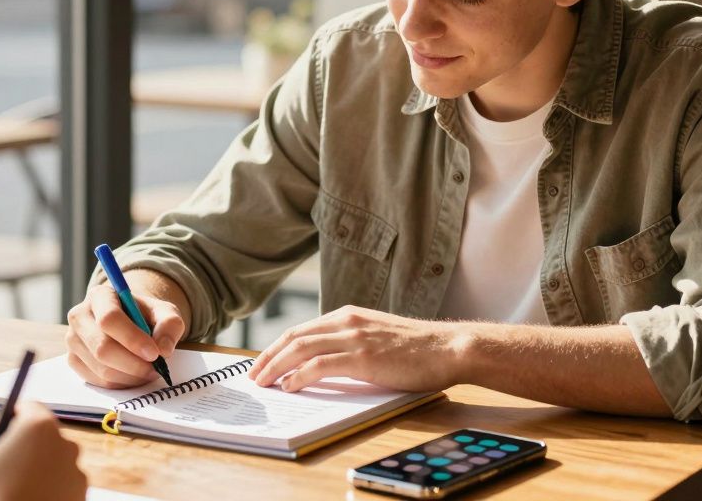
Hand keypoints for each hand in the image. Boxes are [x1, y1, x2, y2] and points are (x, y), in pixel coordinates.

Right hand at [0, 401, 86, 500]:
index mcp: (40, 426)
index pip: (26, 407)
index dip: (7, 418)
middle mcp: (66, 444)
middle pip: (41, 434)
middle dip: (21, 446)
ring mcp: (77, 472)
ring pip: (51, 460)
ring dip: (34, 468)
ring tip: (12, 489)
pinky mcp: (81, 496)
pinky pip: (61, 482)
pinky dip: (46, 487)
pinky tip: (26, 499)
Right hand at [65, 282, 185, 388]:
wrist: (130, 322)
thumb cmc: (145, 316)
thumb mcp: (165, 312)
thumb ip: (170, 325)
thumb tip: (163, 349)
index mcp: (100, 296)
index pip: (109, 319)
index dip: (132, 339)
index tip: (154, 353)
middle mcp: (79, 316)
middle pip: (102, 347)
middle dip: (133, 364)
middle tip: (156, 368)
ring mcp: (72, 339)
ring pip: (101, 368)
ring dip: (130, 376)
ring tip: (148, 370)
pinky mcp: (73, 360)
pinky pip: (97, 381)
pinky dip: (120, 383)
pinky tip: (133, 374)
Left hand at [246, 306, 466, 392]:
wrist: (448, 348)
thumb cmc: (418, 349)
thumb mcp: (377, 337)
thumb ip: (351, 343)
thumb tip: (324, 364)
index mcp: (348, 315)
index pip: (302, 330)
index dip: (278, 347)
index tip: (263, 362)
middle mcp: (346, 321)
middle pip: (294, 337)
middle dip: (269, 357)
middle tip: (253, 374)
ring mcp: (354, 338)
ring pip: (300, 349)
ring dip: (276, 367)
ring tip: (263, 383)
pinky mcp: (362, 358)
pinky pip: (319, 365)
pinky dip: (299, 376)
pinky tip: (289, 386)